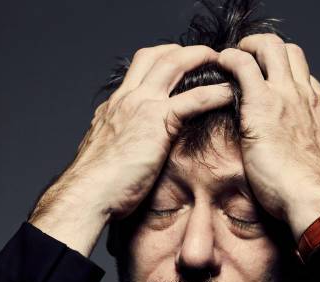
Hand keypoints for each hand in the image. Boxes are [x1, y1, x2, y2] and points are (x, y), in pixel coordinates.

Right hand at [30, 44, 231, 254]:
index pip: (138, 71)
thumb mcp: (107, 158)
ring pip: (173, 63)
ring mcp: (141, 106)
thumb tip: (125, 156)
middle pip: (155, 55)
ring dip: (200, 57)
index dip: (160, 62)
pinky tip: (229, 94)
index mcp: (114, 108)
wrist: (89, 193)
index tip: (178, 65)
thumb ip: (118, 147)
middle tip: (204, 55)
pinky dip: (214, 93)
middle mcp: (126, 99)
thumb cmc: (97, 186)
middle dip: (182, 50)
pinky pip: (193, 99)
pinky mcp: (157, 122)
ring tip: (222, 62)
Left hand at [217, 34, 319, 240]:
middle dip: (267, 50)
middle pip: (291, 53)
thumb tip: (310, 162)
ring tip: (232, 60)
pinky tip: (219, 66)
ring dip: (249, 47)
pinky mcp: (261, 103)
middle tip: (249, 61)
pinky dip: (230, 59)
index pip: (305, 79)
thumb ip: (315, 154)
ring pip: (271, 47)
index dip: (285, 77)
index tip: (270, 85)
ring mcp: (285, 95)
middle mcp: (305, 97)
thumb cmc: (315, 193)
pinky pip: (243, 64)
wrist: (313, 197)